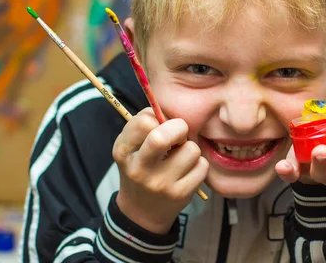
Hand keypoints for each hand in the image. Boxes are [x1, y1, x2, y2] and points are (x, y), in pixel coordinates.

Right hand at [113, 107, 208, 233]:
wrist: (141, 212)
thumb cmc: (140, 168)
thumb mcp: (131, 147)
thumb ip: (146, 125)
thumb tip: (170, 111)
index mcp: (123, 151)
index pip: (143, 121)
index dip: (158, 116)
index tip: (161, 124)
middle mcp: (139, 169)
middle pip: (162, 136)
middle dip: (179, 127)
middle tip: (179, 134)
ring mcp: (160, 184)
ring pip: (191, 149)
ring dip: (190, 149)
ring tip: (181, 157)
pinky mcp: (180, 195)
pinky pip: (202, 166)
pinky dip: (198, 165)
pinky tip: (187, 171)